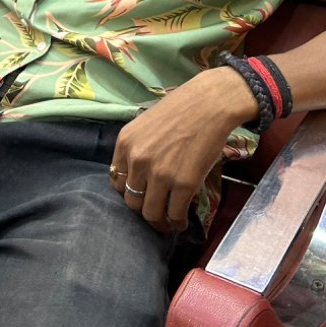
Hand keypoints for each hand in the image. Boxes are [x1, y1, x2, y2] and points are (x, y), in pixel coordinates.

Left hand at [109, 67, 257, 232]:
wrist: (209, 103)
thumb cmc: (179, 109)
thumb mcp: (144, 125)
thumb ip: (136, 149)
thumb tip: (137, 176)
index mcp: (125, 143)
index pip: (116, 182)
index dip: (128, 192)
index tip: (140, 194)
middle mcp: (138, 160)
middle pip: (131, 201)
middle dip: (143, 209)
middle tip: (155, 211)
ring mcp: (160, 174)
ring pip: (151, 213)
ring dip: (159, 222)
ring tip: (167, 222)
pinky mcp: (184, 184)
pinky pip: (175, 214)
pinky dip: (177, 222)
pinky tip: (181, 221)